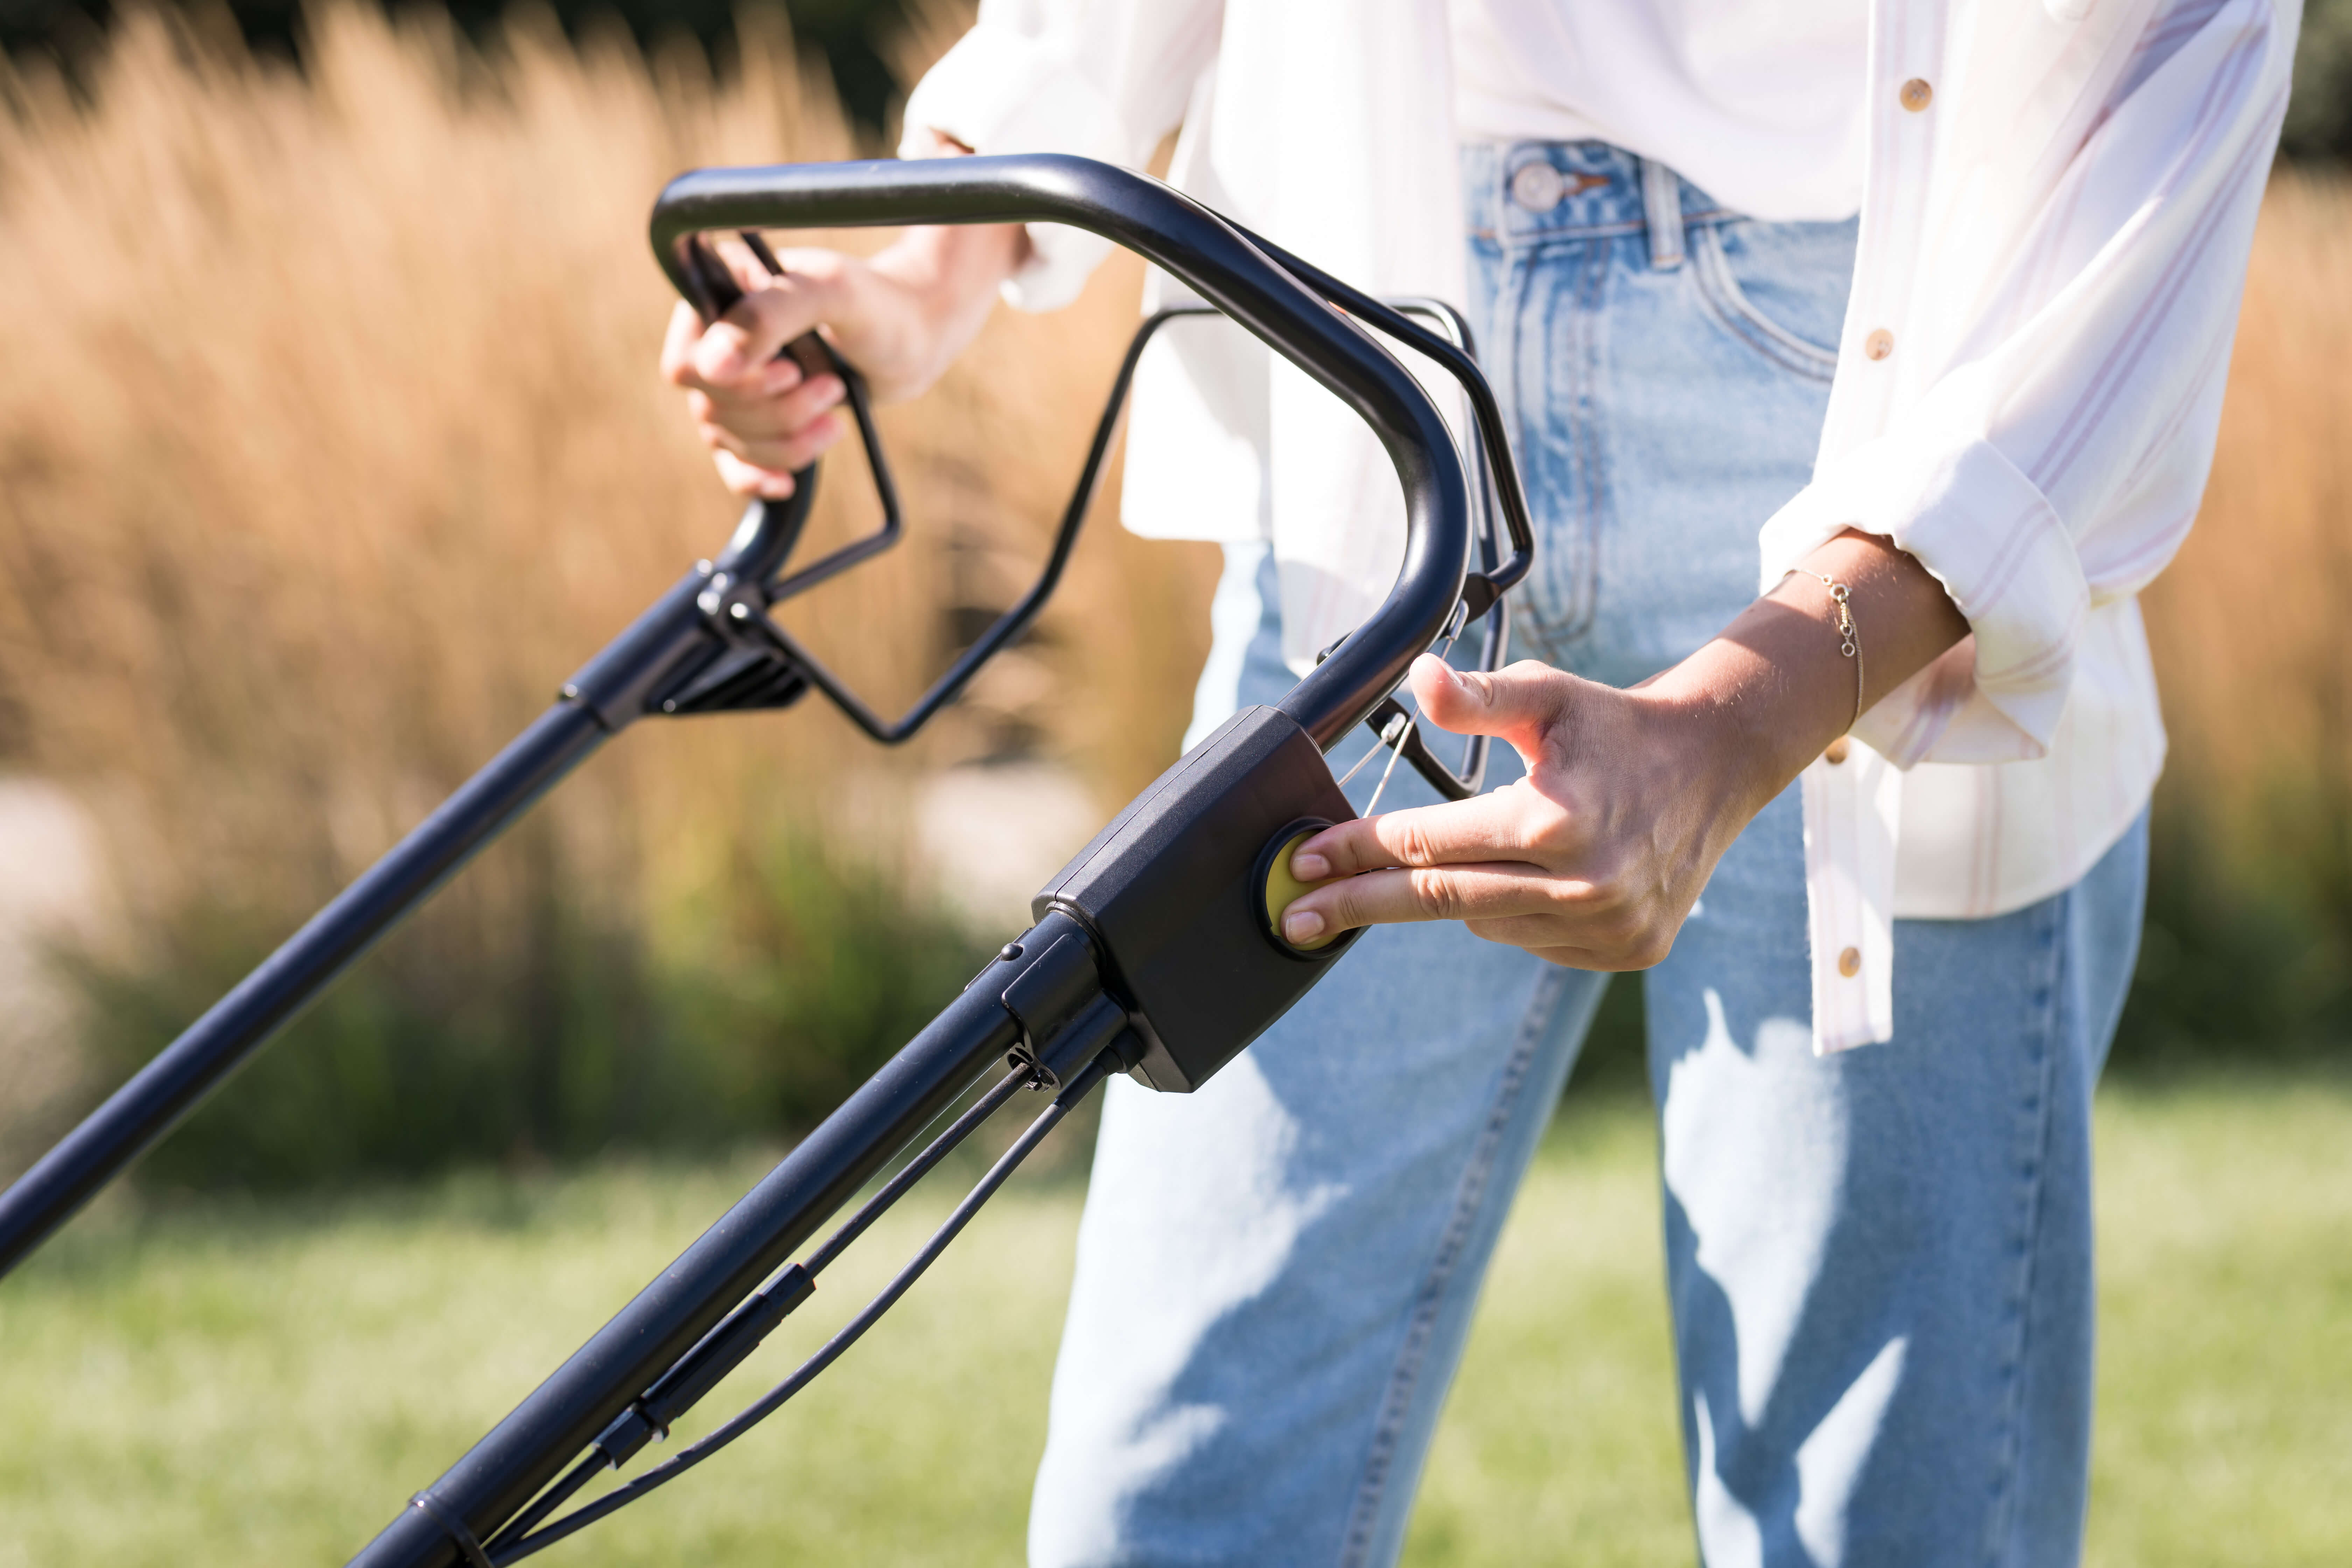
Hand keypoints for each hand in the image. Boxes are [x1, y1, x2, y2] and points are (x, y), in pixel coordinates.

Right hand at [659, 135, 1026, 499]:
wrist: (915, 337)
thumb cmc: (876, 305)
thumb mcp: (830, 293)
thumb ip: (769, 316)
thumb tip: (711, 369)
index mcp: (718, 295)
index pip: (687, 365)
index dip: (737, 384)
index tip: (793, 372)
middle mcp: (715, 341)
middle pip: (710, 409)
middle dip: (778, 410)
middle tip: (832, 385)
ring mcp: (734, 383)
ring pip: (727, 440)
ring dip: (787, 437)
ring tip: (836, 404)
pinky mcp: (756, 420)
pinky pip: (734, 464)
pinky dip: (759, 477)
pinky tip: (785, 485)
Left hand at [1278, 656, 1767, 967]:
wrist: (1715, 765)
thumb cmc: (1615, 726)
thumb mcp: (1547, 695)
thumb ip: (1477, 697)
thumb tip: (1419, 682)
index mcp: (1555, 820)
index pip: (1426, 842)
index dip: (1357, 850)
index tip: (1302, 861)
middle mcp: (1583, 885)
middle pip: (1439, 899)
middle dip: (1359, 905)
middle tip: (1294, 916)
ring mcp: (1607, 927)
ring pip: (1485, 924)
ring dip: (1456, 895)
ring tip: (1470, 855)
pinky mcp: (1626, 951)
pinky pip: (1532, 941)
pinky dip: (1511, 914)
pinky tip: (1529, 879)